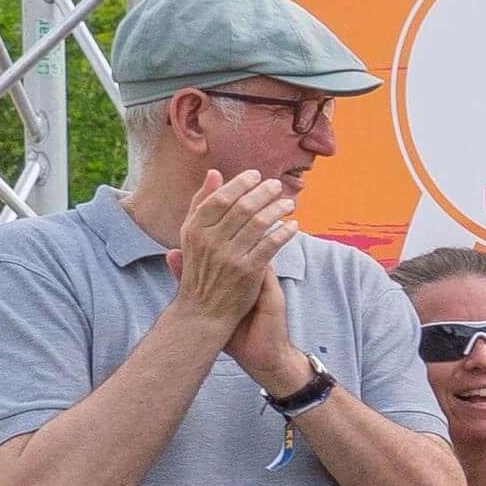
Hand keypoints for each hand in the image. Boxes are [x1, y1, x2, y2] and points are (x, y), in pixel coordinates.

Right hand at [172, 173, 296, 343]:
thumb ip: (201, 203)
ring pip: (258, 223)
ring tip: (289, 204)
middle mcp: (210, 241)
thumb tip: (214, 172)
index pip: (219, 198)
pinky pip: (270, 245)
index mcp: (194, 229)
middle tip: (278, 185)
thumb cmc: (200, 269)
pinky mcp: (248, 271)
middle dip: (263, 193)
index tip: (255, 175)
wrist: (202, 312)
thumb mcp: (191, 235)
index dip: (240, 183)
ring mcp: (229, 256)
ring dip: (277, 210)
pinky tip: (293, 227)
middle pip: (242, 207)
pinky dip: (284, 233)